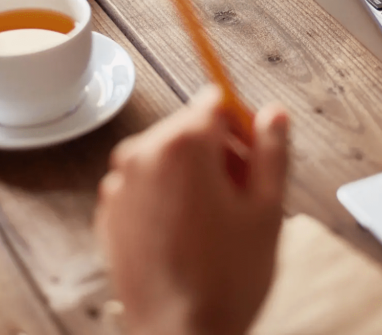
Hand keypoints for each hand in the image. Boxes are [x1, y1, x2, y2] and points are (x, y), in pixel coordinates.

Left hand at [96, 85, 288, 334]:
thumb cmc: (225, 280)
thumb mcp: (267, 210)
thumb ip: (272, 151)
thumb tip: (274, 114)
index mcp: (182, 145)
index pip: (216, 102)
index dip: (242, 126)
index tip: (255, 155)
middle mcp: (141, 154)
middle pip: (189, 128)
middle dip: (218, 153)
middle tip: (241, 198)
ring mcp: (119, 184)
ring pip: (166, 158)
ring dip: (192, 177)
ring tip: (215, 224)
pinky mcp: (108, 213)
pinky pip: (145, 187)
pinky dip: (165, 200)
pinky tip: (187, 237)